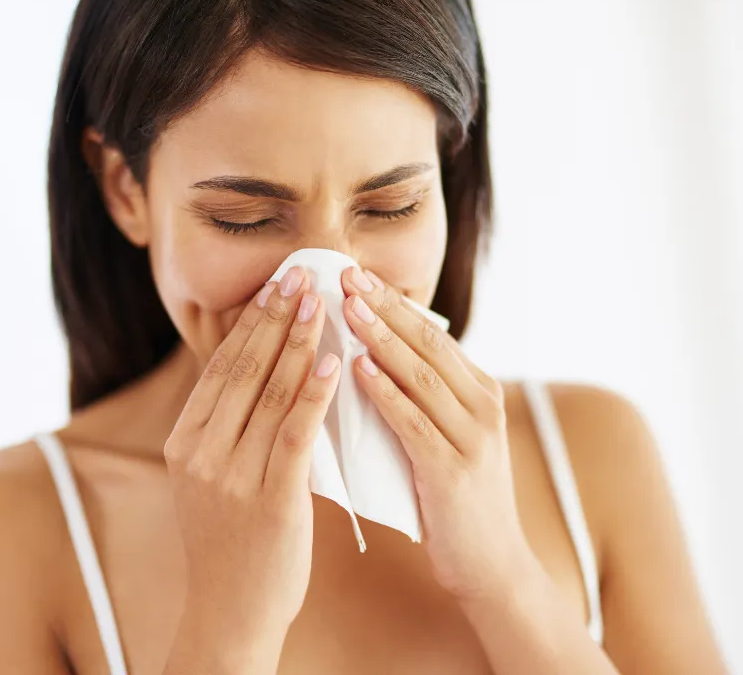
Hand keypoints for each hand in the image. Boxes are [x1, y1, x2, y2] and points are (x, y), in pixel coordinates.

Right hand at [163, 266, 340, 650]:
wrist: (231, 613)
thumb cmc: (230, 544)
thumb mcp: (211, 481)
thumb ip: (228, 431)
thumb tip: (262, 374)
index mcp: (185, 444)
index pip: (220, 369)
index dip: (249, 324)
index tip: (273, 288)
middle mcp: (201, 454)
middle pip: (243, 371)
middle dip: (275, 319)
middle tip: (299, 277)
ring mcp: (232, 478)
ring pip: (270, 395)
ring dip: (299, 343)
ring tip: (320, 305)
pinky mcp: (271, 501)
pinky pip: (295, 436)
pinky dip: (314, 395)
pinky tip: (333, 365)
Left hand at [340, 265, 544, 603]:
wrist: (492, 566)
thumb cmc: (456, 499)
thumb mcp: (448, 437)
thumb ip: (421, 399)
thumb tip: (370, 356)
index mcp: (480, 392)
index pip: (432, 334)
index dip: (393, 303)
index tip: (356, 273)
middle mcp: (482, 407)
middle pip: (427, 344)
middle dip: (385, 306)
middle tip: (346, 273)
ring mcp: (472, 439)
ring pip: (421, 375)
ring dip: (381, 338)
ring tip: (347, 307)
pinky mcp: (453, 472)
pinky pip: (413, 422)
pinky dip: (385, 392)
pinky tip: (357, 369)